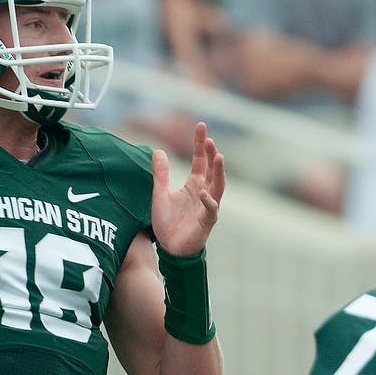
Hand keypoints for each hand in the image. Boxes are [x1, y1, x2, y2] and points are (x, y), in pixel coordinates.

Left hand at [151, 122, 224, 255]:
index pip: (200, 160)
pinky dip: (208, 201)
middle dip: (211, 154)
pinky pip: (211, 210)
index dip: (200, 144)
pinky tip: (203, 192)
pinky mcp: (206, 222)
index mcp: (194, 184)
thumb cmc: (167, 222)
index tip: (201, 126)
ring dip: (218, 172)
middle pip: (211, 170)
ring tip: (218, 156)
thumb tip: (157, 150)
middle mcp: (204, 193)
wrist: (169, 248)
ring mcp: (207, 207)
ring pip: (218, 186)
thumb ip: (160, 174)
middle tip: (209, 139)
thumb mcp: (159, 194)